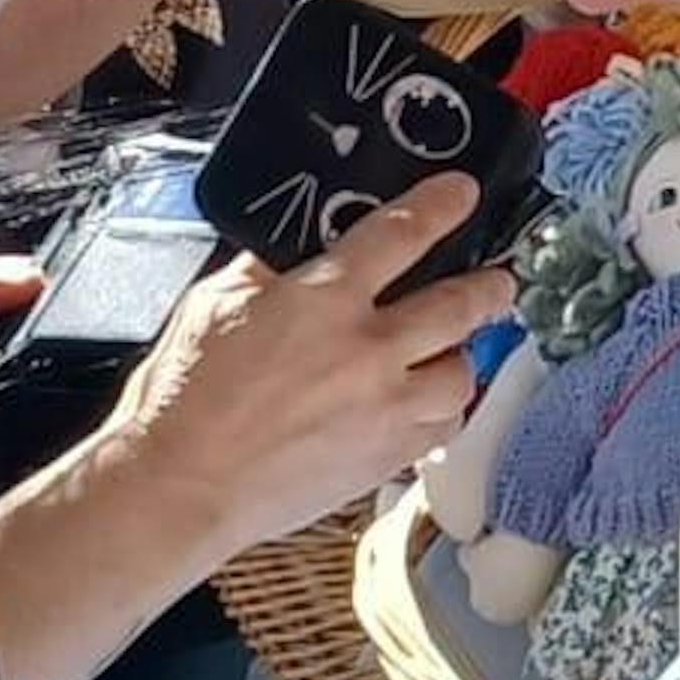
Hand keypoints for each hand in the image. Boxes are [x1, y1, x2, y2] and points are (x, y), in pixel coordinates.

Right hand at [97, 179, 497, 570]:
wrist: (181, 484)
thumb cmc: (183, 399)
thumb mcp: (215, 304)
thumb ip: (265, 270)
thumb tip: (292, 247)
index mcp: (323, 299)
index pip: (403, 232)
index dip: (442, 205)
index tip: (462, 194)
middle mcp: (368, 350)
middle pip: (461, 304)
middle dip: (489, 287)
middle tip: (497, 281)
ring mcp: (385, 407)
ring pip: (462, 373)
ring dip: (461, 357)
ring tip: (452, 351)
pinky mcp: (386, 457)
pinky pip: (443, 428)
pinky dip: (441, 413)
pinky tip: (425, 406)